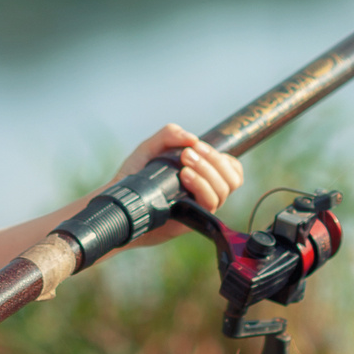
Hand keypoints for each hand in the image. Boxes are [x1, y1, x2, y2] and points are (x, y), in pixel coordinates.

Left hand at [106, 123, 245, 247]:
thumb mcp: (150, 148)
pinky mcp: (193, 218)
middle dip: (213, 161)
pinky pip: (210, 203)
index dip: (220, 156)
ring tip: (184, 167)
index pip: (231, 167)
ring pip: (223, 190)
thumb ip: (169, 135)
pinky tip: (185, 177)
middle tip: (187, 154)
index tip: (196, 147)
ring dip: (207, 173)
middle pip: (232, 178)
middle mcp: (206, 190)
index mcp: (203, 174)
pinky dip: (201, 186)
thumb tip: (192, 138)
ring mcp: (200, 205)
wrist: (121, 202)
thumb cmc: (136, 175)